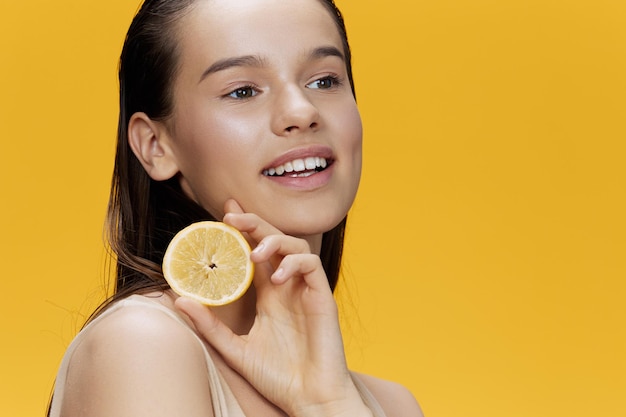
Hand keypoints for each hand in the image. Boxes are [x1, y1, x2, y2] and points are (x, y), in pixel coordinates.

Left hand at [175, 200, 371, 416]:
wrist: (309, 399)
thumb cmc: (277, 377)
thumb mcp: (234, 349)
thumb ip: (209, 325)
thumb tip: (177, 298)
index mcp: (268, 294)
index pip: (254, 252)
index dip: (241, 231)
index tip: (221, 214)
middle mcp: (286, 286)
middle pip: (272, 241)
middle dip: (254, 224)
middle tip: (231, 216)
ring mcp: (304, 290)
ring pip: (295, 245)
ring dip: (273, 241)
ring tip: (254, 254)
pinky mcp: (321, 296)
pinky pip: (311, 265)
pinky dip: (294, 263)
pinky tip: (277, 278)